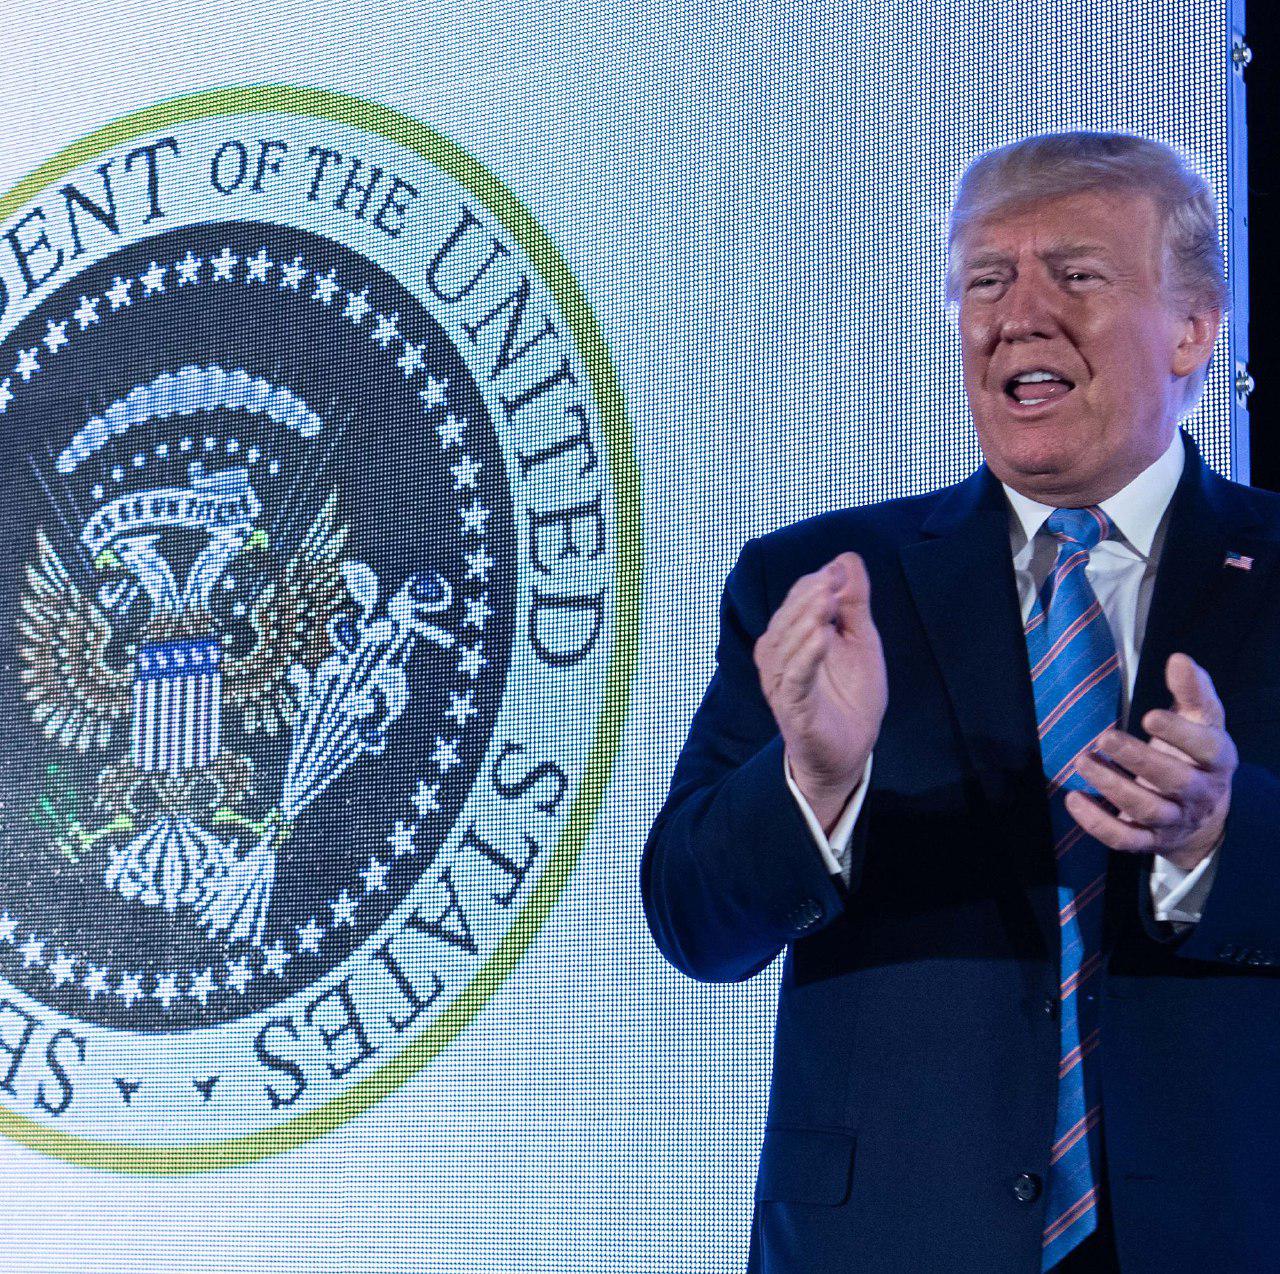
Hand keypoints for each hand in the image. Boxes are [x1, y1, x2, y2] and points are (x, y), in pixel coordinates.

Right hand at [753, 552, 887, 831]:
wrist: (849, 750)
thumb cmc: (850, 694)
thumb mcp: (859, 640)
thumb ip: (853, 602)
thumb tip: (846, 559)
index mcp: (792, 636)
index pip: (798, 599)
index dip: (818, 583)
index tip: (839, 572)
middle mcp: (779, 656)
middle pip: (788, 618)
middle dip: (808, 597)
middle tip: (831, 582)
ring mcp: (783, 682)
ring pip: (786, 645)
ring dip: (805, 620)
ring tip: (825, 601)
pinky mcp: (792, 706)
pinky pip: (794, 677)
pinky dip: (806, 656)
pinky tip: (821, 638)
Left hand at [1066, 653, 1236, 870]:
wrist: (1202, 814)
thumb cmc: (1194, 755)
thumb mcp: (1200, 721)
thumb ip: (1192, 690)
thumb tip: (1179, 660)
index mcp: (1217, 760)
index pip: (1207, 748)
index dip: (1180, 734)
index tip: (1150, 715)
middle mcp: (1199, 793)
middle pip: (1174, 781)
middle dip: (1138, 759)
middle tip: (1105, 737)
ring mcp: (1173, 820)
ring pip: (1146, 810)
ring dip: (1111, 786)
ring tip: (1082, 761)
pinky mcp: (1149, 840)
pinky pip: (1124, 839)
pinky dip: (1096, 823)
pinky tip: (1073, 799)